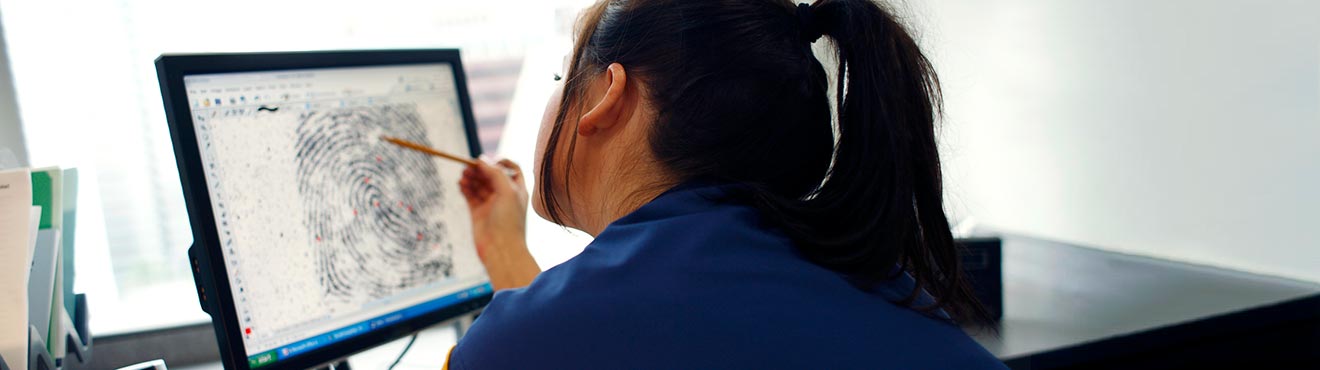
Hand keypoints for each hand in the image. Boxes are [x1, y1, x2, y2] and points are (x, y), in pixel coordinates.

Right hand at [459, 155, 539, 289]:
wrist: (500, 250)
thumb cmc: (509, 222)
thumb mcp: (507, 191)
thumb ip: (495, 173)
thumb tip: (481, 159)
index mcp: (517, 189)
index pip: (510, 168)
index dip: (500, 162)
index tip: (490, 162)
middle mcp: (504, 196)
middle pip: (491, 175)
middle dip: (480, 169)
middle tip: (469, 166)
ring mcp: (490, 204)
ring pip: (479, 184)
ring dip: (471, 177)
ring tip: (464, 176)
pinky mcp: (477, 213)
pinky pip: (470, 195)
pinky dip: (465, 188)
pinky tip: (461, 184)